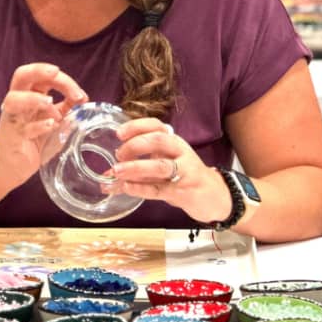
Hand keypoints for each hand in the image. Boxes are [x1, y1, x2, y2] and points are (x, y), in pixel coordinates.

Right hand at [0, 63, 87, 185]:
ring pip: (13, 99)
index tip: (80, 95)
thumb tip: (83, 98)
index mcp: (30, 95)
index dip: (63, 80)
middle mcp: (17, 103)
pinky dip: (38, 125)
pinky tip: (51, 126)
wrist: (17, 166)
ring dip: (35, 98)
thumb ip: (67, 108)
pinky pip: (22, 128)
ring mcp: (12, 119)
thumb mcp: (55, 120)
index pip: (43, 77)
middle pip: (21, 76)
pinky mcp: (10, 138)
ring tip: (52, 103)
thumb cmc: (36, 139)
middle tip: (56, 73)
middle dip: (39, 70)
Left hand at [108, 118, 231, 224]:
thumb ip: (140, 166)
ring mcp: (183, 172)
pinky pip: (159, 189)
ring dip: (136, 167)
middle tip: (118, 154)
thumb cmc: (185, 176)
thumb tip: (108, 172)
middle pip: (158, 140)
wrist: (214, 196)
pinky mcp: (182, 192)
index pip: (156, 125)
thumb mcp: (166, 164)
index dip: (136, 126)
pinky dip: (140, 188)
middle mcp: (180, 153)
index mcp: (174, 142)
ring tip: (116, 171)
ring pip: (159, 166)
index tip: (119, 133)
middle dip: (135, 145)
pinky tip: (126, 187)